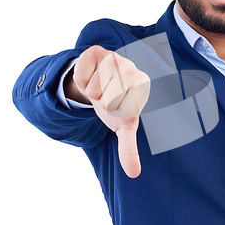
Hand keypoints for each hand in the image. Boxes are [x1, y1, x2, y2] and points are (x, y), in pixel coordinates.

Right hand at [72, 45, 149, 177]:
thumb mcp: (122, 126)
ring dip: (91, 92)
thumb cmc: (116, 106)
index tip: (117, 107)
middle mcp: (132, 68)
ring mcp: (115, 57)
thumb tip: (133, 174)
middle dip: (101, 102)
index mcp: (143, 85)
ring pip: (93, 87)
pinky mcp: (97, 51)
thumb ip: (128, 148)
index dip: (113, 111)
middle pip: (106, 98)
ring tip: (99, 88)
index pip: (121, 109)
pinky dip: (81, 80)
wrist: (100, 83)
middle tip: (106, 97)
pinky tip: (90, 76)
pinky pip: (81, 73)